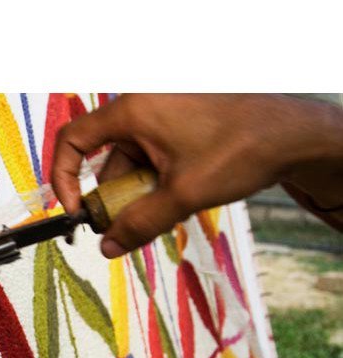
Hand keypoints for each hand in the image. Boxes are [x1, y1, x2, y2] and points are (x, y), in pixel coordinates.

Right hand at [51, 94, 342, 256]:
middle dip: (111, 198)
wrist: (294, 134)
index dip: (63, 178)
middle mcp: (142, 108)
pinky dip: (153, 184)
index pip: (72, 140)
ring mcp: (161, 117)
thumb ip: (140, 223)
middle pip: (104, 160)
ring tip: (164, 215)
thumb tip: (107, 248)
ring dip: (136, 195)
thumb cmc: (242, 149)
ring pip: (129, 164)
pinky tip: (174, 201)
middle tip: (123, 229)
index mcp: (133, 111)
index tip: (75, 211)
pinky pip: (150, 160)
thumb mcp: (183, 195)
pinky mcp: (177, 126)